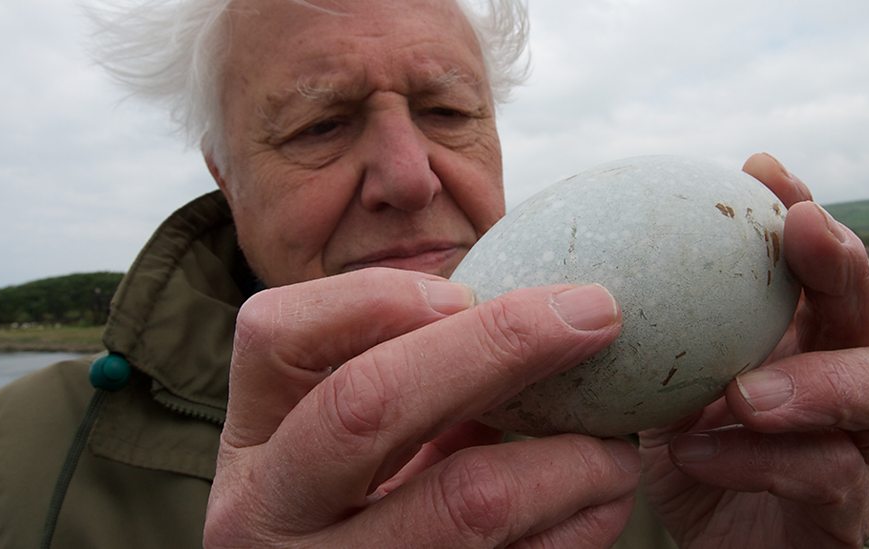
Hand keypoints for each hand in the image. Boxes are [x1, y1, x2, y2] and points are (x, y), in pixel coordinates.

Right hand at [205, 268, 640, 547]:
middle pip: (371, 403)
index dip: (377, 296)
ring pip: (466, 501)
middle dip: (498, 343)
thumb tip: (537, 309)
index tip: (467, 288)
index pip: (275, 333)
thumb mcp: (347, 437)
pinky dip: (576, 525)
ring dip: (568, 458)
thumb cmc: (359, 502)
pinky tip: (601, 500)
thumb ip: (404, 372)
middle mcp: (268, 515)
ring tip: (617, 441)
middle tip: (594, 314)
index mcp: (251, 445)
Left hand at [637, 153, 868, 547]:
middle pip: (866, 313)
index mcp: (795, 343)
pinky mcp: (845, 512)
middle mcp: (838, 385)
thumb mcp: (654, 385)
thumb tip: (566, 268)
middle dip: (840, 264)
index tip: (762, 167)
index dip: (798, 213)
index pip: (811, 268)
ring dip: (815, 381)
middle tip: (803, 232)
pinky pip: (829, 478)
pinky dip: (759, 460)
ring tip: (744, 391)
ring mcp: (855, 449)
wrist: (708, 544)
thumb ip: (643, 334)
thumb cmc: (684, 453)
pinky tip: (693, 454)